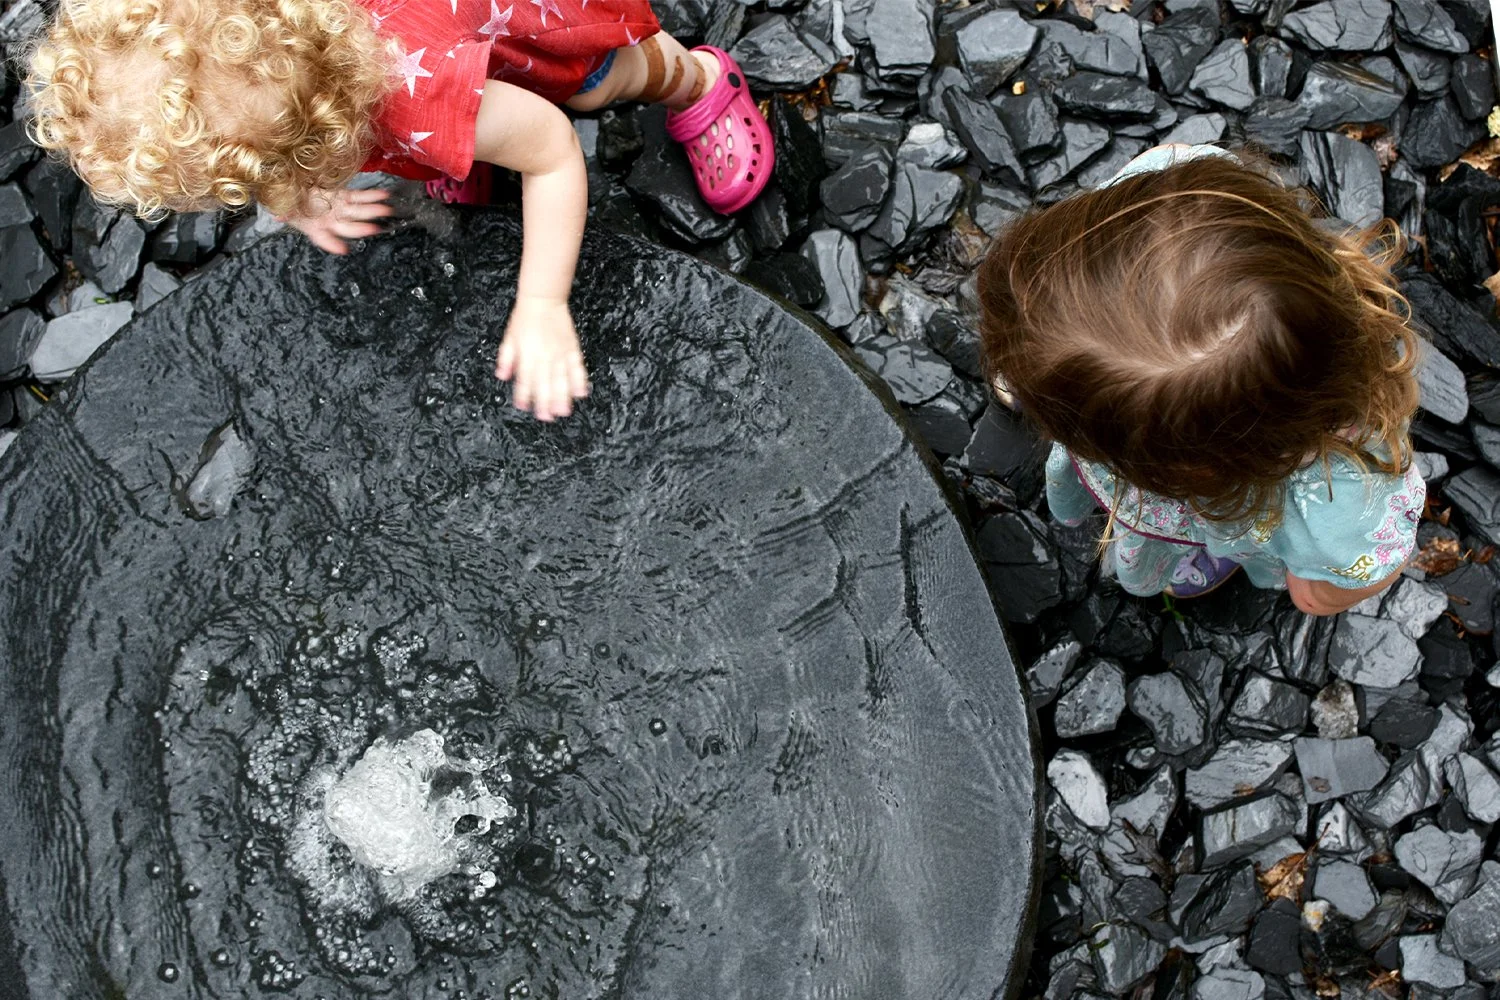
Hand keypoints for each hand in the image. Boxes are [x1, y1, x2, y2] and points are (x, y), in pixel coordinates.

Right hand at [280, 187, 392, 254]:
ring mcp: (338, 208)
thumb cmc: (284, 199)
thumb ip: (282, 211)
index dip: (330, 244)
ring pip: (357, 212)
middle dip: (360, 228)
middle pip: (346, 226)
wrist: (290, 185)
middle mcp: (328, 221)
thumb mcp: (280, 205)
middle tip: (373, 229)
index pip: (322, 238)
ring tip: (387, 211)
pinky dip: (372, 196)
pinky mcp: (343, 196)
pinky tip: (384, 195)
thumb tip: (278, 216)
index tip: (342, 249)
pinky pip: (359, 196)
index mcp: (313, 227)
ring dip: (372, 211)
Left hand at [494, 296, 588, 420]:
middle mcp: (543, 356)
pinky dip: (579, 380)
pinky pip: (577, 367)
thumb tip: (502, 376)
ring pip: (561, 379)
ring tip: (563, 411)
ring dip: (562, 396)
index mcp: (526, 355)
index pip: (524, 379)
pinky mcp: (571, 348)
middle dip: (545, 402)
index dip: (524, 394)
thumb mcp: (508, 338)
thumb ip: (506, 358)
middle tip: (546, 417)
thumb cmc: (524, 318)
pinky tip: (581, 393)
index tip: (524, 408)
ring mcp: (559, 353)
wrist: (543, 299)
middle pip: (544, 383)